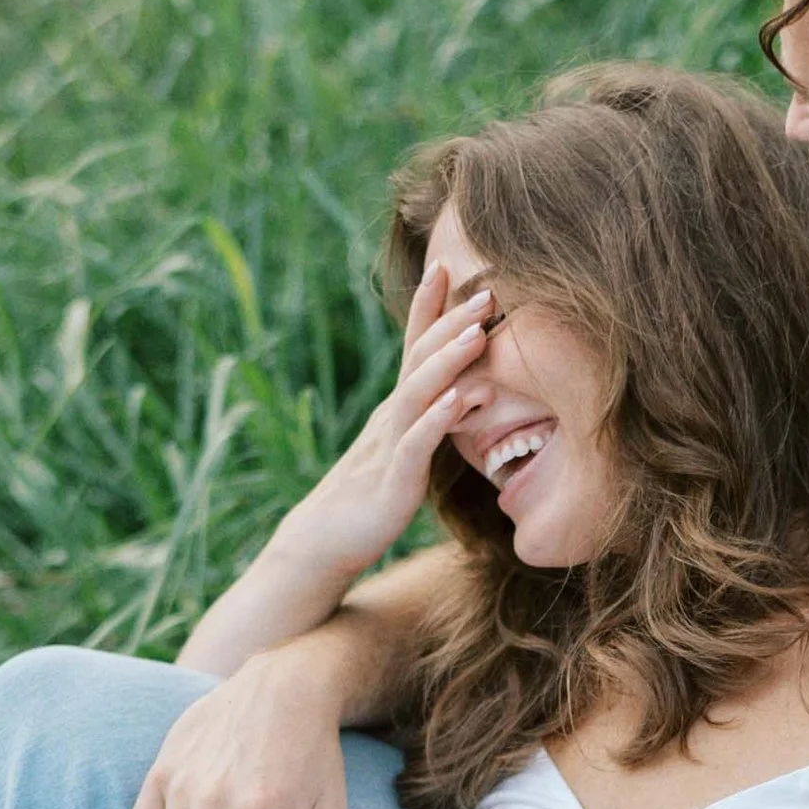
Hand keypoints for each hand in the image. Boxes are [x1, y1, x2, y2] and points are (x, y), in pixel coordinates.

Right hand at [269, 258, 493, 599]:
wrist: (324, 542)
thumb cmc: (368, 498)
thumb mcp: (402, 451)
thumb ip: (427, 421)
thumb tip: (464, 395)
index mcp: (397, 410)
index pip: (413, 348)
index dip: (427, 308)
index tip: (445, 266)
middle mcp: (391, 419)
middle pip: (420, 360)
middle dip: (450, 322)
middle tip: (485, 289)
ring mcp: (390, 448)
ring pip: (417, 395)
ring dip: (447, 362)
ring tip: (476, 334)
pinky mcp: (393, 483)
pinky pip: (416, 447)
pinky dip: (436, 421)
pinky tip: (457, 401)